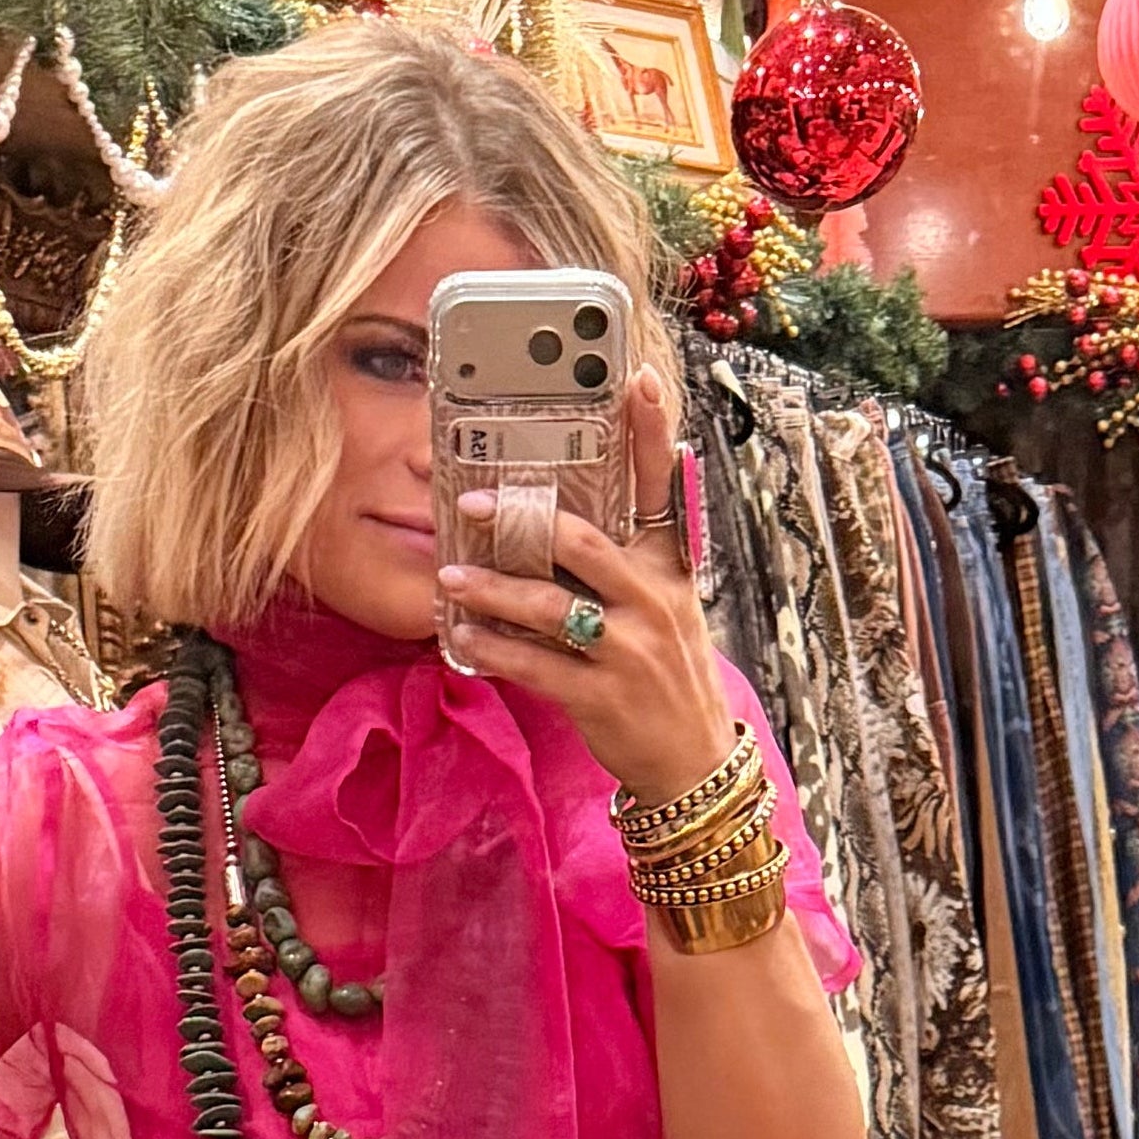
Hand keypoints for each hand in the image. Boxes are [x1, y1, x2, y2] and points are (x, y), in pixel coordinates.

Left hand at [437, 365, 735, 807]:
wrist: (689, 760)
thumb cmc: (663, 673)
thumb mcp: (665, 605)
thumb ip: (625, 559)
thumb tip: (563, 516)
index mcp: (667, 568)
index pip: (663, 488)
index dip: (651, 433)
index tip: (637, 379)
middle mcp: (651, 600)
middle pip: (584, 542)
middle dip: (522, 520)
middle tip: (471, 503)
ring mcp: (628, 650)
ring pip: (550, 607)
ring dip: (491, 591)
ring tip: (449, 579)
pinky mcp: (602, 697)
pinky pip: (536, 666)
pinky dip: (494, 650)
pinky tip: (462, 638)